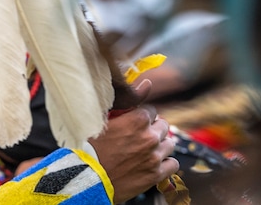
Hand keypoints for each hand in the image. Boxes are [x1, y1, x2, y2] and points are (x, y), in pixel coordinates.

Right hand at [89, 79, 178, 203]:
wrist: (87, 177)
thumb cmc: (90, 145)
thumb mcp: (103, 118)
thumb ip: (127, 100)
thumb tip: (148, 83)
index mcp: (138, 120)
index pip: (151, 111)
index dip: (141, 115)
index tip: (133, 121)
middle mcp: (150, 137)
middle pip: (163, 126)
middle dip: (153, 128)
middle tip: (139, 135)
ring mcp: (155, 157)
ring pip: (170, 144)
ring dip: (160, 144)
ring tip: (146, 149)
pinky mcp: (156, 175)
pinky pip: (173, 164)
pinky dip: (166, 162)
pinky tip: (153, 162)